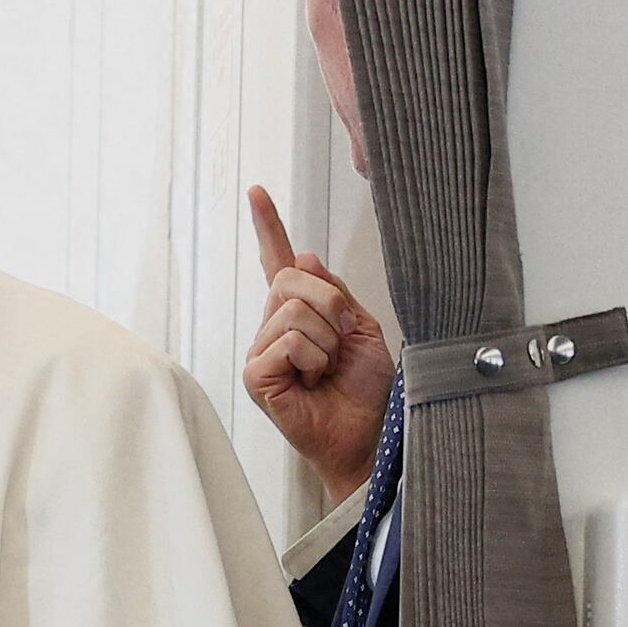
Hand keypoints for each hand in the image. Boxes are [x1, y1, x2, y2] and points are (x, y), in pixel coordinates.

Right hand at [242, 189, 395, 501]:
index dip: (268, 227)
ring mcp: (262, 352)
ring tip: (326, 369)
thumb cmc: (366, 389)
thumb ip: (334, 292)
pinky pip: (288, 341)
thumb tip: (303, 259)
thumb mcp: (362, 328)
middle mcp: (273, 329)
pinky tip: (312, 381)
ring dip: (326, 338)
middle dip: (330, 304)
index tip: (258, 193)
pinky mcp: (257, 376)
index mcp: (298, 314)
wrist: (370, 433)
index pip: (278, 263)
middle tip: (342, 340)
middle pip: (290, 280)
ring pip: (292, 310)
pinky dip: (312, 358)